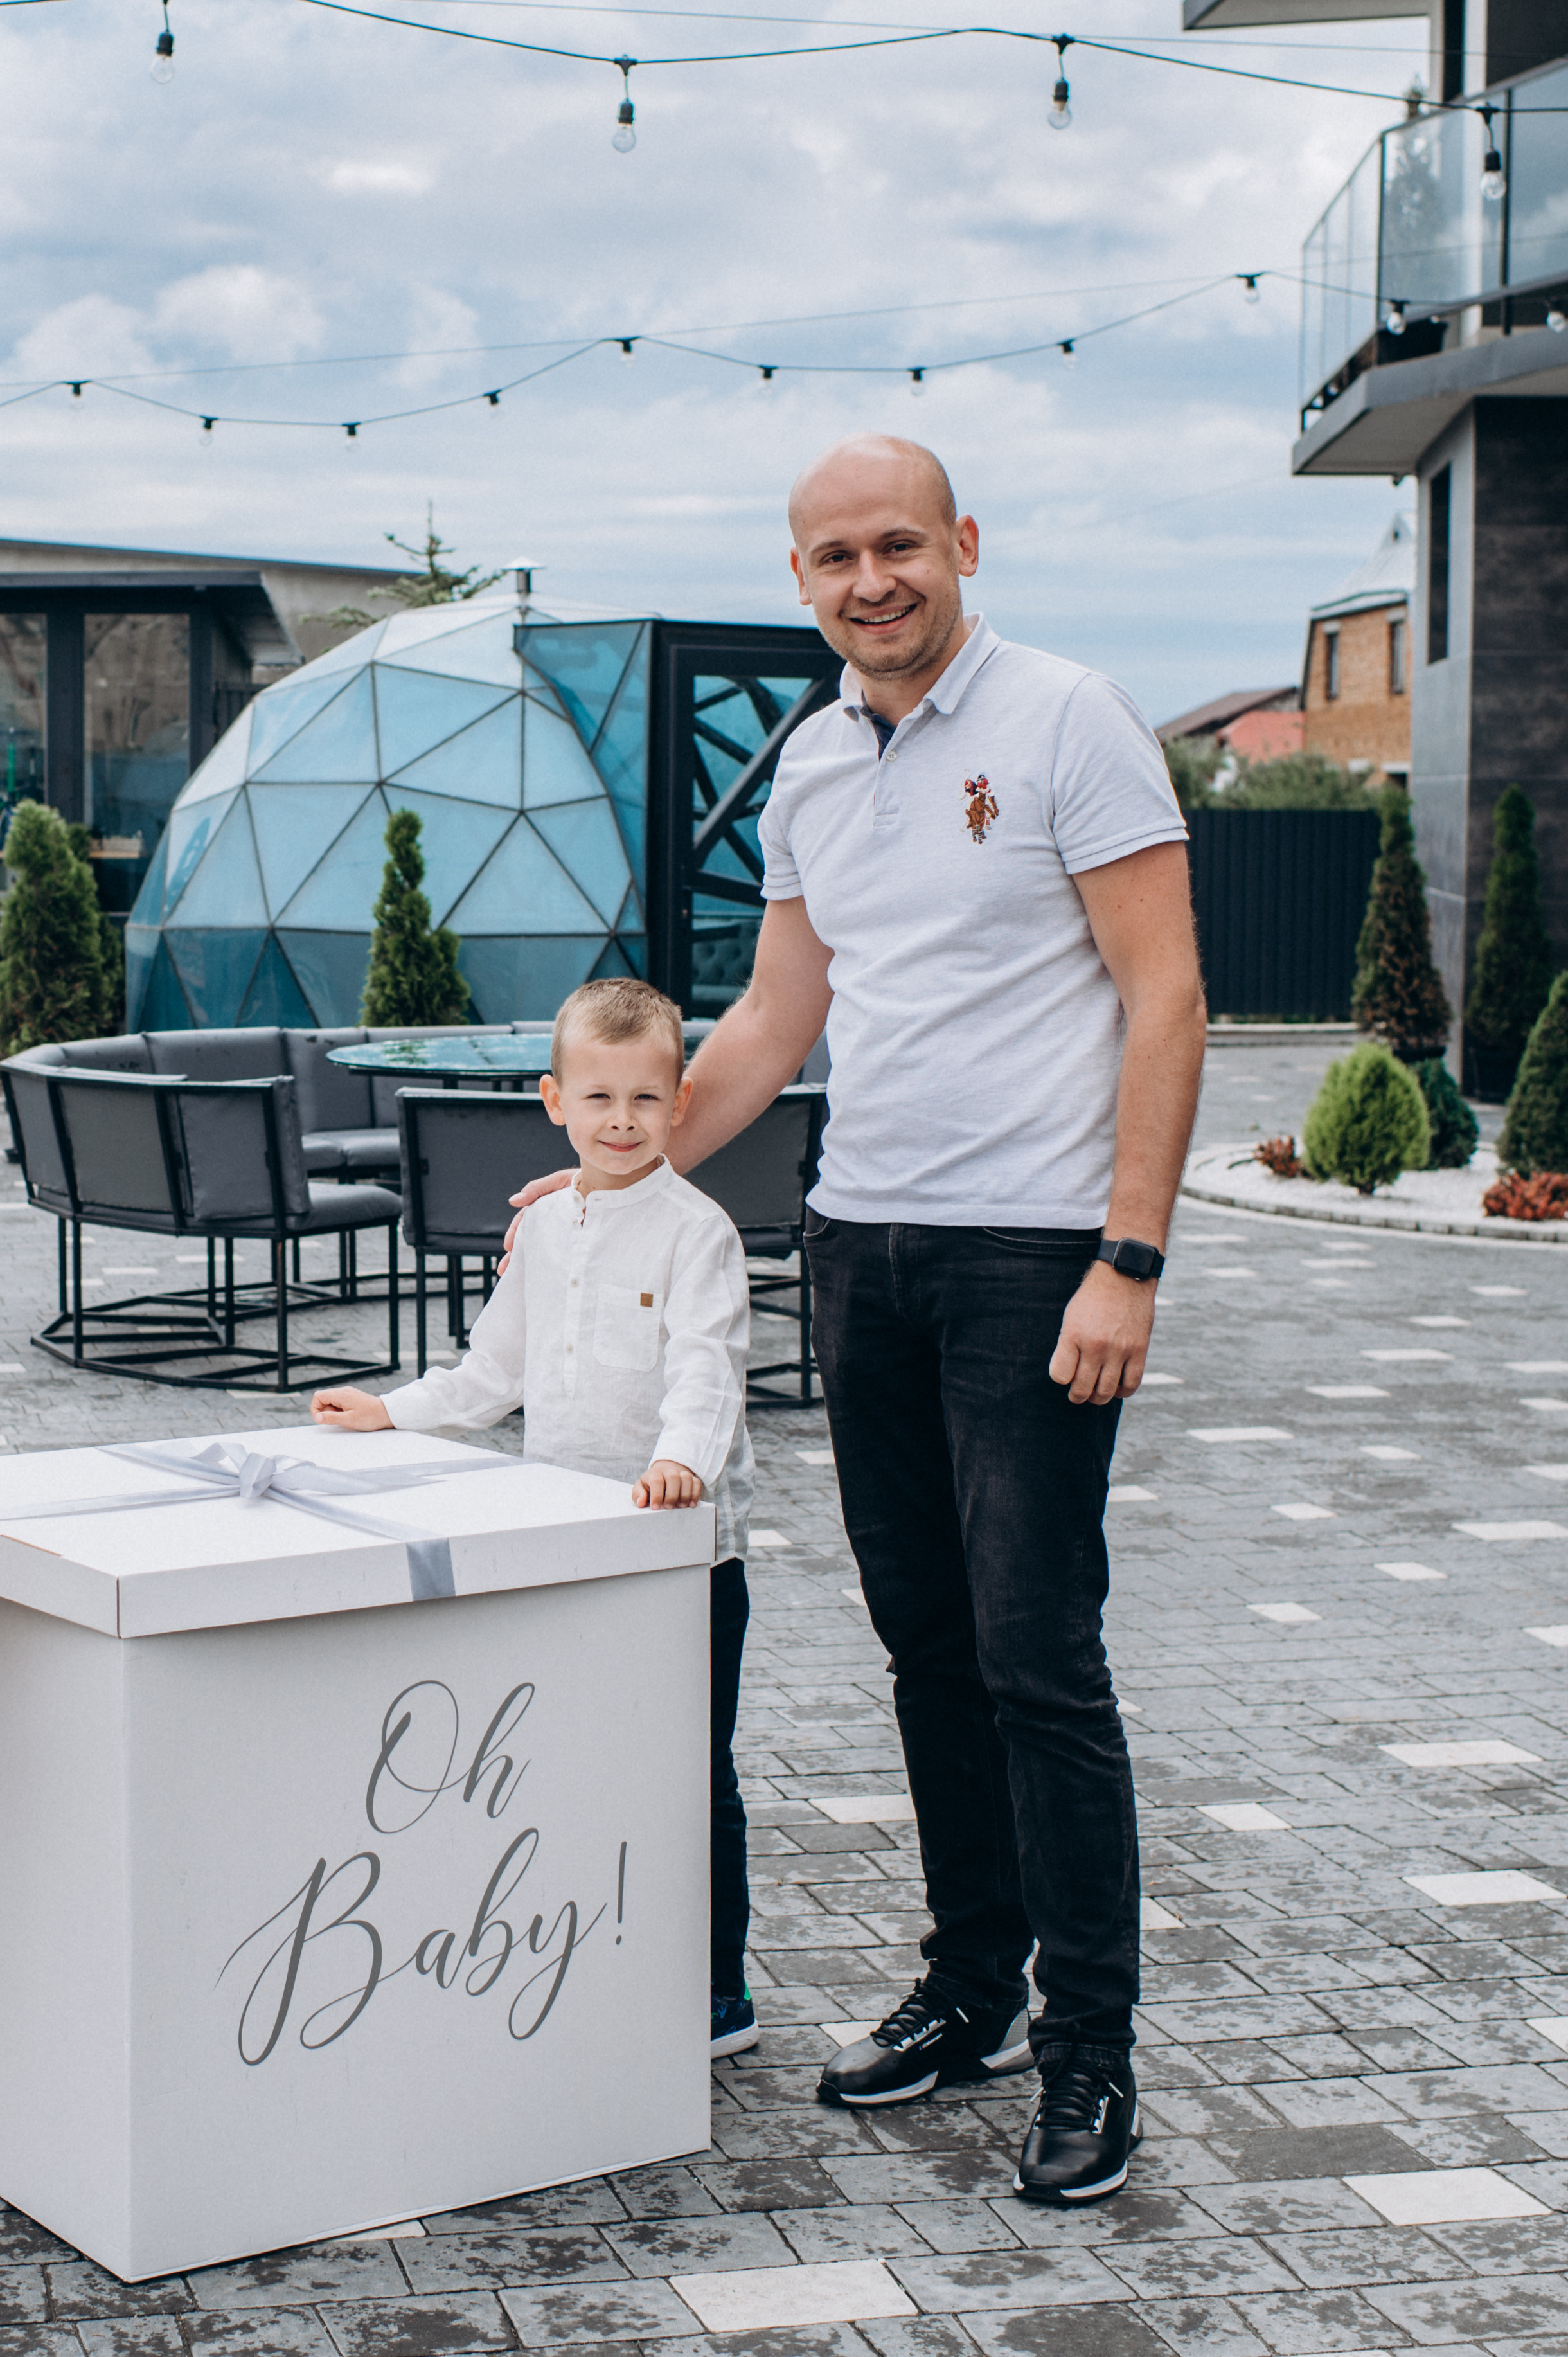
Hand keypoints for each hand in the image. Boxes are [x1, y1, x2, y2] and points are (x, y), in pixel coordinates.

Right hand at [312, 1386, 393, 1429]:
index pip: (318, 1396)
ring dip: (333, 1412)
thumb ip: (331, 1418)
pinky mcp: (353, 1398)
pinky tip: (350, 1416)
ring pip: (331, 1402)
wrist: (388, 1413)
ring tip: (346, 1418)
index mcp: (341, 1394)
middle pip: (323, 1399)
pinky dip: (340, 1411)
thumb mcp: (348, 1420)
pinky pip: (340, 1404)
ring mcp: (348, 1394)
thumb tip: (317, 1417)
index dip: (315, 1409)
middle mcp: (343, 1391)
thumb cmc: (370, 1417)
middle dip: (325, 1411)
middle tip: (337, 1420)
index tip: (322, 1420)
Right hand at [498, 1167, 576, 1269]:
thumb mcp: (558, 1181)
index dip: (514, 1235)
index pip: (524, 1223)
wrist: (610, 1186)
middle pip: (529, 1240)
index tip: (508, 1248)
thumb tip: (513, 1201)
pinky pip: (565, 1254)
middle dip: (516, 1256)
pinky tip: (547, 1275)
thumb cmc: (583, 1179)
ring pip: (544, 1250)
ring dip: (529, 1263)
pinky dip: (554, 1264)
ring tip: (518, 1276)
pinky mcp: (578, 1242)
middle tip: (504, 1269)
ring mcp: (564, 1233)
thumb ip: (536, 1189)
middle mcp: (552, 1223)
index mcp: (544, 1209)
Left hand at [633, 1460, 703, 1508]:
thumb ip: (638, 1494)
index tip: (655, 1508)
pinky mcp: (692, 1478)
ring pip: (686, 1479)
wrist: (665, 1473)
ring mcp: (681, 1474)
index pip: (656, 1481)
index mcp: (654, 1473)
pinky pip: (697, 1483)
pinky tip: (690, 1504)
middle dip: (672, 1495)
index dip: (656, 1495)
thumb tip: (641, 1502)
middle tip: (669, 1507)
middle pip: (673, 1477)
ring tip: (680, 1506)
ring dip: (684, 1494)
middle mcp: (669, 1471)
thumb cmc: (651, 1485)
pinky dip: (695, 1494)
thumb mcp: (641, 1488)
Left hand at [1049, 1263, 1156, 1404]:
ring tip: (1095, 1395)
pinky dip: (1122, 1392)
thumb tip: (1068, 1376)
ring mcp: (1119, 1349)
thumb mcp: (1071, 1317)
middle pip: (1082, 1388)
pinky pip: (1131, 1383)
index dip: (1061, 1380)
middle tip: (1077, 1395)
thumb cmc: (1093, 1298)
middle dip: (1077, 1396)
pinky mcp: (1140, 1350)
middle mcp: (1096, 1345)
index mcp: (1074, 1335)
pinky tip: (1117, 1389)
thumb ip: (1068, 1346)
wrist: (1124, 1277)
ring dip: (1097, 1398)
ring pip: (1106, 1391)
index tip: (1065, 1376)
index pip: (1060, 1376)